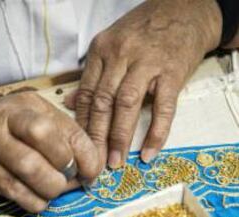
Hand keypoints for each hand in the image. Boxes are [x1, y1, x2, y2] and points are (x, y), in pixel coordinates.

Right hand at [0, 92, 100, 211]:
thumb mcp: (28, 117)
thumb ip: (59, 134)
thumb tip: (91, 166)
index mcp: (27, 105)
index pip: (66, 127)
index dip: (86, 154)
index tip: (91, 170)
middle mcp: (7, 121)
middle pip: (48, 142)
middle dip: (66, 167)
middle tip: (68, 178)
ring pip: (33, 171)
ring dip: (51, 188)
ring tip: (52, 188)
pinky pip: (19, 194)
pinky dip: (35, 201)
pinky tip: (36, 196)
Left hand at [69, 0, 221, 167]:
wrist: (186, 11)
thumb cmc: (143, 32)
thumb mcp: (111, 45)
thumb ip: (91, 76)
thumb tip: (69, 104)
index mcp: (102, 50)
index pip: (86, 94)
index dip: (82, 125)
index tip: (79, 148)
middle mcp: (121, 55)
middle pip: (103, 102)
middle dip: (97, 137)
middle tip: (94, 163)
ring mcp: (148, 63)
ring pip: (126, 104)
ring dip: (120, 137)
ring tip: (115, 162)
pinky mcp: (173, 72)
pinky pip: (163, 107)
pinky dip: (156, 132)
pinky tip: (148, 152)